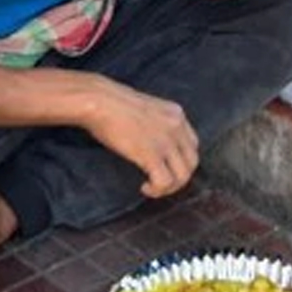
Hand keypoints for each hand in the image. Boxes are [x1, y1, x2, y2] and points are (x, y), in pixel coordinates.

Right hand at [82, 80, 198, 197]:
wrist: (99, 101)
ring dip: (169, 188)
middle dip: (178, 178)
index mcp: (176, 114)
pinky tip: (145, 187)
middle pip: (192, 162)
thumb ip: (157, 124)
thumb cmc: (112, 103)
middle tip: (160, 182)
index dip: (181, 160)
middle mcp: (177, 127)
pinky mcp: (151, 154)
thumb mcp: (146, 109)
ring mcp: (166, 141)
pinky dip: (157, 190)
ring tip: (152, 187)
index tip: (166, 166)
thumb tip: (152, 143)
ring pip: (183, 176)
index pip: (192, 144)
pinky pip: (165, 182)